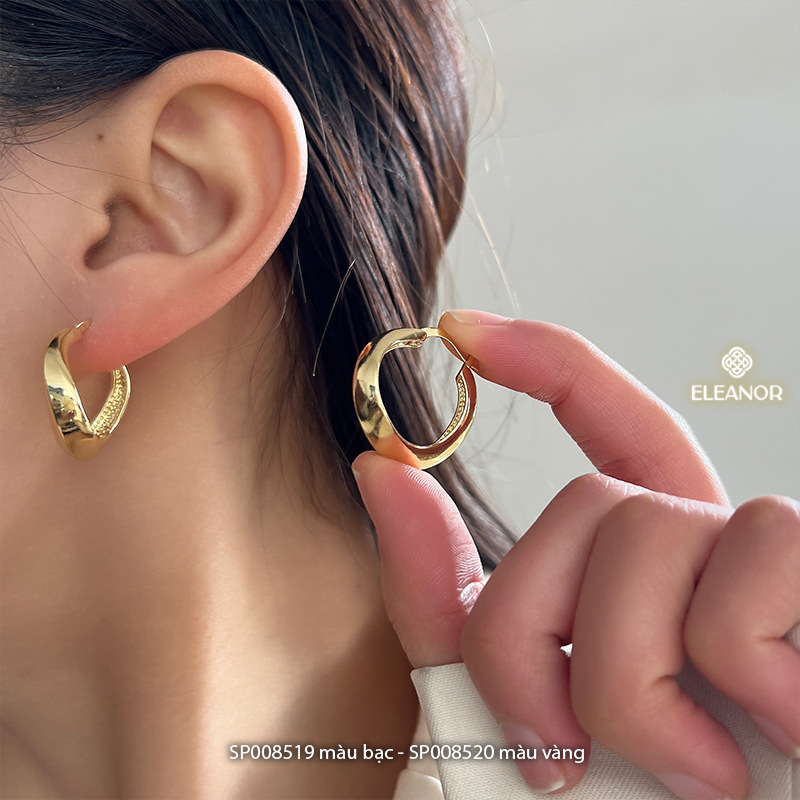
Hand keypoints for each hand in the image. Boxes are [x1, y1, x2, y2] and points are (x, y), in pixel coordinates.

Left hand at [352, 310, 799, 799]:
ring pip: (650, 528)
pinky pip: (752, 566)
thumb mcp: (506, 705)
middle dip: (533, 631)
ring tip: (680, 769)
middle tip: (557, 746)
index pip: (610, 430)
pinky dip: (729, 669)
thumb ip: (446, 599)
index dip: (547, 364)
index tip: (462, 334)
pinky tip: (767, 741)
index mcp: (655, 573)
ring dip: (624, 677)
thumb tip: (380, 469)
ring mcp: (779, 567)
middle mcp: (720, 554)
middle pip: (594, 500)